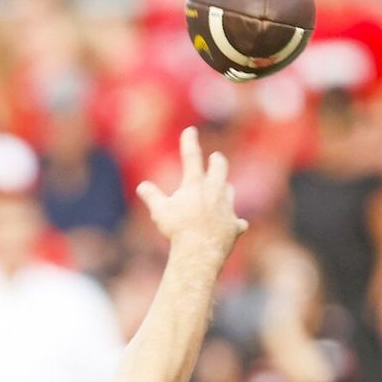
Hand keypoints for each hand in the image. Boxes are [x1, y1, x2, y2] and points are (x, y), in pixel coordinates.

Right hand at [135, 126, 245, 260]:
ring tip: (222, 188)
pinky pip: (238, 222)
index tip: (190, 130)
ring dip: (225, 188)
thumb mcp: (160, 212)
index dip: (189, 141)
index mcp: (195, 185)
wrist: (199, 250)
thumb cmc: (177, 230)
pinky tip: (237, 225)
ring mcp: (226, 208)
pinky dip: (235, 223)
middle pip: (220, 168)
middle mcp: (214, 191)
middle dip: (217, 161)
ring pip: (229, 191)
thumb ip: (152, 197)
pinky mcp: (234, 225)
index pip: (191, 157)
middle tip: (216, 158)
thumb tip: (142, 187)